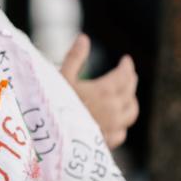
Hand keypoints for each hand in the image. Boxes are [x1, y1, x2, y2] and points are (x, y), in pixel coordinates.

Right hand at [60, 33, 138, 149]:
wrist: (49, 139)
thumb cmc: (52, 105)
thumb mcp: (61, 77)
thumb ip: (75, 58)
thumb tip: (84, 38)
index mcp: (104, 90)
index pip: (124, 75)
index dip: (126, 66)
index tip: (126, 60)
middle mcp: (113, 109)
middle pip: (130, 92)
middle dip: (130, 80)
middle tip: (127, 74)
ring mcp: (112, 128)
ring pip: (131, 112)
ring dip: (131, 101)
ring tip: (128, 96)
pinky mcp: (106, 142)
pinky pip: (122, 131)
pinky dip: (122, 123)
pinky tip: (117, 122)